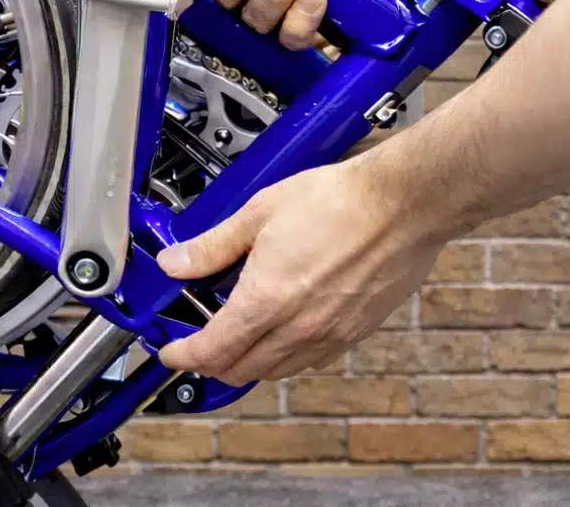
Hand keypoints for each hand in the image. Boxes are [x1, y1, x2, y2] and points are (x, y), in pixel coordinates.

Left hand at [157, 154, 445, 384]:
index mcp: (267, 300)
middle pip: (241, 370)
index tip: (171, 351)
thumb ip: (212, 245)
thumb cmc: (337, 201)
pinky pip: (310, 360)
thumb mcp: (258, 213)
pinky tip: (280, 329)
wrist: (401, 204)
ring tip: (235, 332)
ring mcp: (331, 335)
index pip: (212, 351)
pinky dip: (285, 356)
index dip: (183, 356)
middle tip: (197, 341)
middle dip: (210, 362)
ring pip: (276, 371)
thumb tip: (176, 263)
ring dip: (247, 361)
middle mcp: (299, 328)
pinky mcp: (356, 332)